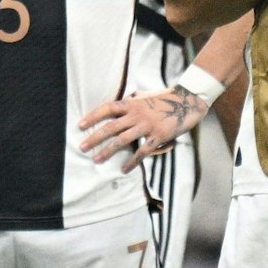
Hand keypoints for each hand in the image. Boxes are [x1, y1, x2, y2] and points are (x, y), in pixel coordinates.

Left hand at [78, 87, 207, 171]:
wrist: (187, 101)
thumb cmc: (164, 100)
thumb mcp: (144, 98)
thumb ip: (130, 105)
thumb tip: (115, 111)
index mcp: (131, 104)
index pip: (107, 108)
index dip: (93, 116)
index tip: (80, 125)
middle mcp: (136, 114)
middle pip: (110, 127)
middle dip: (94, 137)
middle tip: (82, 146)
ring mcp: (147, 126)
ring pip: (122, 140)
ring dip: (108, 151)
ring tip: (97, 159)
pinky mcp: (158, 136)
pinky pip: (142, 151)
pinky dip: (132, 161)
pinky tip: (124, 169)